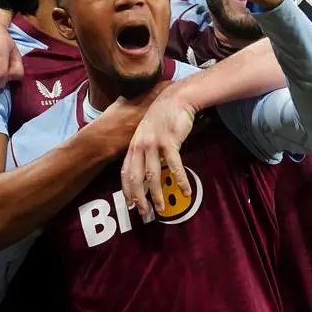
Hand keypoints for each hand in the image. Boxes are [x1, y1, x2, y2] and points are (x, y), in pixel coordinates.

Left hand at [120, 87, 196, 216]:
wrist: (177, 98)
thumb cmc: (164, 116)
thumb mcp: (148, 132)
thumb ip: (145, 149)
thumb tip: (148, 168)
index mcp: (134, 145)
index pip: (125, 172)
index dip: (127, 190)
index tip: (130, 204)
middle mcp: (140, 146)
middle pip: (136, 178)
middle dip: (139, 198)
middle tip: (144, 213)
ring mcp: (154, 144)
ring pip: (152, 176)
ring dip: (157, 195)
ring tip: (161, 208)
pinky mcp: (169, 142)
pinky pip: (174, 167)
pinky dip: (180, 180)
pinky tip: (186, 191)